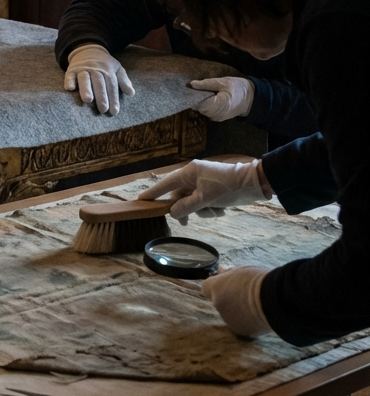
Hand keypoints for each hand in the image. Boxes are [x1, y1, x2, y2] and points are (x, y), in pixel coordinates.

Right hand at [64, 44, 134, 115]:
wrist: (87, 49)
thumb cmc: (104, 63)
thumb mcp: (116, 68)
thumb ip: (123, 80)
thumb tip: (131, 93)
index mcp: (108, 70)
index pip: (112, 86)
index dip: (113, 99)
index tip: (114, 112)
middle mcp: (95, 69)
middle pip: (99, 83)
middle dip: (101, 96)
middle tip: (103, 109)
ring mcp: (83, 69)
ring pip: (85, 79)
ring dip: (86, 89)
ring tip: (88, 100)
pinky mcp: (71, 70)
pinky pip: (70, 75)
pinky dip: (69, 81)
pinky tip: (70, 89)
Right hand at [138, 159, 268, 221]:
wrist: (255, 183)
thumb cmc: (228, 187)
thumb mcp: (205, 199)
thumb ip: (186, 207)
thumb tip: (172, 212)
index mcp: (189, 173)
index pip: (165, 184)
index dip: (153, 193)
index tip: (141, 200)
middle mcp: (193, 176)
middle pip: (179, 196)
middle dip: (185, 209)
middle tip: (185, 223)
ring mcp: (203, 183)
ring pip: (192, 201)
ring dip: (202, 211)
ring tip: (215, 211)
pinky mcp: (213, 190)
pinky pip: (203, 202)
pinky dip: (210, 208)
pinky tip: (221, 209)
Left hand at [189, 77, 253, 121]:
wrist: (251, 99)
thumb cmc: (238, 88)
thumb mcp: (222, 82)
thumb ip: (206, 84)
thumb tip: (191, 84)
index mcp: (218, 105)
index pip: (198, 104)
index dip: (194, 97)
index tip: (193, 89)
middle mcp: (216, 114)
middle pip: (199, 108)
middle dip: (198, 99)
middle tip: (202, 90)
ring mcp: (217, 118)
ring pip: (202, 110)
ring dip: (203, 102)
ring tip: (208, 94)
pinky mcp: (218, 118)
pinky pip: (207, 112)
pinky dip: (207, 106)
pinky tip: (212, 99)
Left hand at [202, 266, 271, 336]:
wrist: (275, 302)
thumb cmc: (258, 281)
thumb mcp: (241, 270)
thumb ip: (228, 273)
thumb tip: (220, 271)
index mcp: (215, 288)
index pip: (206, 287)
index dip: (216, 286)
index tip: (226, 284)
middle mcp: (218, 305)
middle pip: (219, 301)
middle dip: (228, 299)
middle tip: (245, 295)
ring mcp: (228, 320)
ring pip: (231, 314)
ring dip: (238, 311)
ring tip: (256, 306)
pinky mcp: (241, 332)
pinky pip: (242, 324)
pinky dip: (248, 321)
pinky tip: (260, 316)